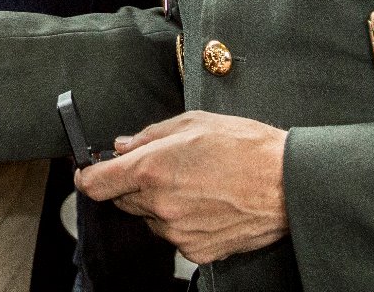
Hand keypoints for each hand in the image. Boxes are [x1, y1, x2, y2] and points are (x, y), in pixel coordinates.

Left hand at [74, 111, 287, 264]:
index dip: (87, 175)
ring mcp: (177, 232)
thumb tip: (123, 146)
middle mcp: (159, 205)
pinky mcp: (196, 251)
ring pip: (149, 218)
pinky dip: (181, 221)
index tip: (87, 170)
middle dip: (133, 183)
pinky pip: (174, 234)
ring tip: (194, 182)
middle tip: (163, 166)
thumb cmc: (244, 147)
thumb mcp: (192, 122)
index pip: (96, 183)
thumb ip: (149, 135)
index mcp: (152, 169)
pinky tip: (206, 202)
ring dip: (158, 203)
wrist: (286, 184)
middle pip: (123, 200)